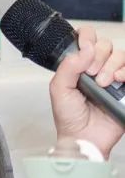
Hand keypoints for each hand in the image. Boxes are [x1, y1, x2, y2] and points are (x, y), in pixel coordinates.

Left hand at [49, 26, 124, 158]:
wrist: (84, 138)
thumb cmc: (69, 117)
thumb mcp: (59, 89)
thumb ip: (68, 66)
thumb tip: (85, 49)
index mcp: (79, 65)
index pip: (87, 38)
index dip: (87, 38)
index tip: (85, 49)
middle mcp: (97, 68)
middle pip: (105, 44)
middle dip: (98, 56)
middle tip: (91, 74)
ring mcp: (113, 77)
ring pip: (120, 54)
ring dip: (112, 65)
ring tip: (103, 82)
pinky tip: (118, 80)